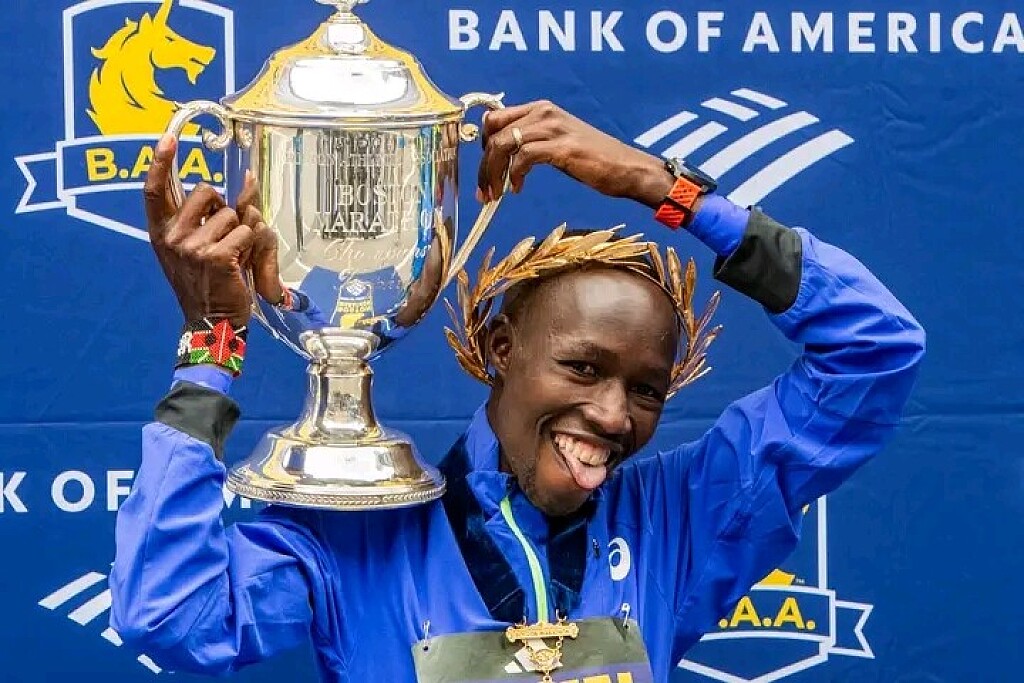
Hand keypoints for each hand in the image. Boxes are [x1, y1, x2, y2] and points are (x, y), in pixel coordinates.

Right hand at [144, 134, 281, 326]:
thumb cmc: (208, 283)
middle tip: (223, 237)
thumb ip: (210, 216)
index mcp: (162, 233)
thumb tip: (248, 180)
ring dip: (241, 232)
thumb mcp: (196, 247)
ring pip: (233, 214)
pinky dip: (252, 246)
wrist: (212, 322)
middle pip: (206, 191)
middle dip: (223, 207)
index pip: (154, 191)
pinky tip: (241, 264)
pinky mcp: (216, 256)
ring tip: (232, 257)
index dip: (159, 162)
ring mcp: (192, 246)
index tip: (167, 138)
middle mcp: (172, 237)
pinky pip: (248, 233)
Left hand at [477, 100, 672, 207]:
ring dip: (493, 173)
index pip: (494, 118)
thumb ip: (533, 141)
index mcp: (541, 109)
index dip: (482, 145)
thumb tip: (505, 156)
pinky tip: (518, 189)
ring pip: (503, 144)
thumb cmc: (593, 160)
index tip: (485, 170)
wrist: (627, 168)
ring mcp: (553, 128)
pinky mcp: (562, 147)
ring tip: (495, 194)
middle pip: (494, 132)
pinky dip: (515, 175)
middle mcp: (544, 113)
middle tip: (484, 191)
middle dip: (483, 165)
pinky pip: (523, 157)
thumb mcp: (557, 143)